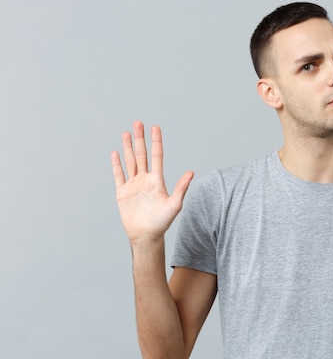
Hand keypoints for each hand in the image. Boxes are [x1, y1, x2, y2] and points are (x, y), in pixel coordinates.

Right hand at [111, 121, 193, 242]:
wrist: (146, 236)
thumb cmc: (162, 223)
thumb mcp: (174, 204)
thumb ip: (181, 188)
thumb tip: (191, 172)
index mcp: (157, 180)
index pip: (157, 156)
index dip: (156, 142)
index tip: (155, 127)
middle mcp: (145, 180)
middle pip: (142, 155)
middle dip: (140, 139)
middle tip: (138, 123)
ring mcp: (133, 185)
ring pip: (130, 161)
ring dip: (128, 147)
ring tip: (127, 133)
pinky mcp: (122, 193)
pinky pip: (119, 175)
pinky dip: (116, 164)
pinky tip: (116, 153)